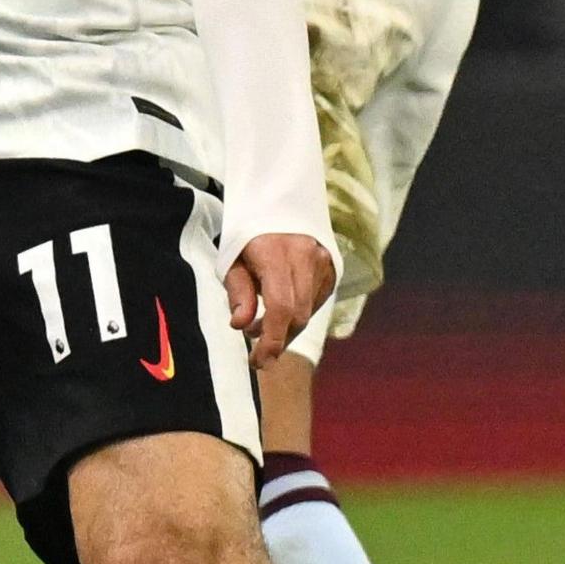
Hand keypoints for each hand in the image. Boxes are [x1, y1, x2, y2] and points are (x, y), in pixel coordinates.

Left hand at [225, 233, 334, 368]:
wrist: (278, 203)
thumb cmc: (248, 235)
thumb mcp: (232, 260)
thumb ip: (238, 293)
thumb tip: (242, 325)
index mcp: (277, 253)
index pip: (281, 307)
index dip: (272, 339)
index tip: (259, 360)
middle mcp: (306, 257)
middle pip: (298, 314)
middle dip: (277, 338)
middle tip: (257, 350)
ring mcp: (323, 261)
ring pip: (308, 311)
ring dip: (286, 328)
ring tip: (262, 326)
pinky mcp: (332, 267)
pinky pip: (316, 301)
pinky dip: (298, 314)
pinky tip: (281, 311)